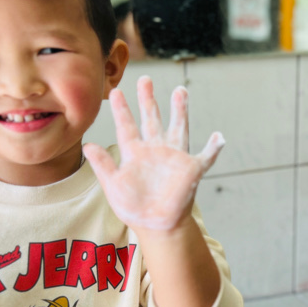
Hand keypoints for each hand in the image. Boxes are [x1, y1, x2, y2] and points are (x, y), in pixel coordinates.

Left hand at [84, 76, 223, 231]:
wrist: (157, 227)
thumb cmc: (134, 209)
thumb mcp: (113, 186)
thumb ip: (103, 165)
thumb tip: (88, 144)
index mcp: (135, 153)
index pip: (127, 126)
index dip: (122, 109)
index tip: (116, 91)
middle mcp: (155, 150)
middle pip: (152, 119)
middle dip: (148, 99)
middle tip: (144, 79)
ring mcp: (174, 158)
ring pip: (179, 128)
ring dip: (180, 110)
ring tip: (180, 90)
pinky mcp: (192, 169)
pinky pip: (206, 156)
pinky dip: (214, 147)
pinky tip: (219, 136)